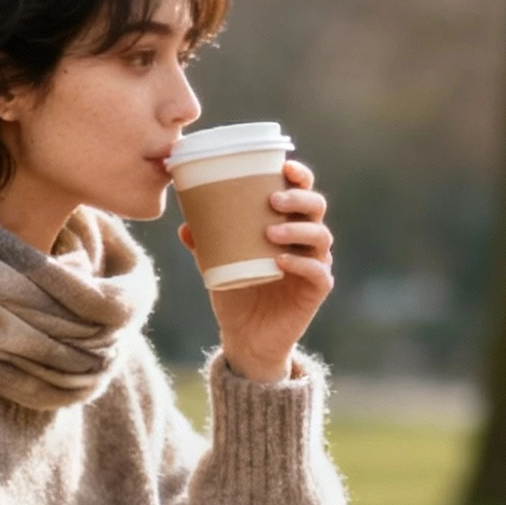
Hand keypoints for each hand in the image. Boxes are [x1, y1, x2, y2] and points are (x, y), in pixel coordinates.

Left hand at [178, 160, 333, 384]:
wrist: (246, 337)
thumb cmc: (236, 293)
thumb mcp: (216, 265)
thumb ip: (205, 244)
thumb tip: (184, 225)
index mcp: (288, 225)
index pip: (302, 193)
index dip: (299, 176)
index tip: (284, 166)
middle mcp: (307, 241)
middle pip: (316, 208)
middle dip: (298, 198)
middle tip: (272, 200)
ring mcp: (315, 265)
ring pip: (320, 236)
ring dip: (297, 228)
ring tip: (269, 232)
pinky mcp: (317, 291)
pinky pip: (318, 272)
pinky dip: (301, 263)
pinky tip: (281, 261)